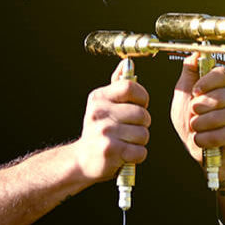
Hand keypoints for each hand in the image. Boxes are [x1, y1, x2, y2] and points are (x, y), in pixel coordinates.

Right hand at [74, 61, 150, 181]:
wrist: (82, 160)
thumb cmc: (98, 131)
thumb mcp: (103, 105)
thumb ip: (117, 86)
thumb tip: (126, 64)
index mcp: (99, 98)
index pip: (130, 87)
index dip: (142, 97)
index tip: (140, 105)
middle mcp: (99, 113)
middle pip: (142, 114)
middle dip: (143, 124)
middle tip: (131, 130)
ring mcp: (104, 132)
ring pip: (143, 134)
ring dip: (140, 142)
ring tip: (126, 142)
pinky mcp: (110, 151)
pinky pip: (139, 151)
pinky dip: (137, 155)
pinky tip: (125, 155)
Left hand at [171, 54, 224, 166]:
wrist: (193, 141)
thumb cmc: (189, 115)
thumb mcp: (183, 91)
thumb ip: (189, 71)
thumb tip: (195, 53)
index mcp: (222, 82)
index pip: (222, 73)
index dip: (207, 81)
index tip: (195, 91)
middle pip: (221, 96)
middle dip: (199, 107)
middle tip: (193, 112)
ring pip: (220, 117)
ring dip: (200, 124)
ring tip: (195, 126)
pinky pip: (222, 135)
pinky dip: (205, 139)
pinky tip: (200, 138)